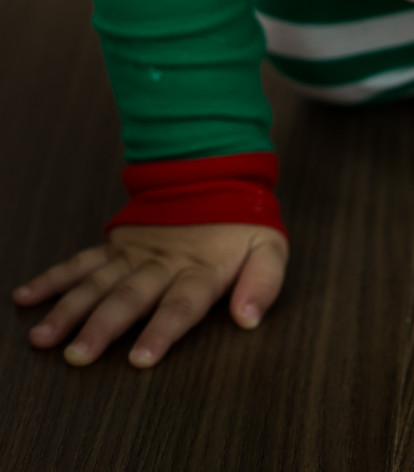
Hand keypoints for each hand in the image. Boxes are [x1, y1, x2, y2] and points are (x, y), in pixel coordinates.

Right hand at [12, 222, 288, 367]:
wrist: (216, 171)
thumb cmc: (243, 221)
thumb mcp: (269, 247)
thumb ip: (264, 283)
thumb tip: (249, 319)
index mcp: (201, 267)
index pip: (182, 303)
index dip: (163, 331)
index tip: (140, 359)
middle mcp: (163, 262)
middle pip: (131, 296)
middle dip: (103, 326)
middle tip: (78, 354)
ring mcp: (136, 252)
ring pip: (98, 281)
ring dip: (69, 308)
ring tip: (44, 336)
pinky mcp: (117, 244)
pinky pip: (82, 261)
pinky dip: (53, 278)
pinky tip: (27, 296)